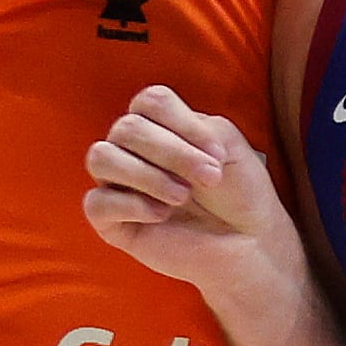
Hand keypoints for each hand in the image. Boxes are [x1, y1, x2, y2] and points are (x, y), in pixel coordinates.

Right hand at [83, 86, 300, 300]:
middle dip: (173, 153)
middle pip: (127, 128)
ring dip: (146, 175)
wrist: (248, 244)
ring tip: (181, 196)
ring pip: (101, 158)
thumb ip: (197, 127)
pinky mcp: (112, 223)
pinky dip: (131, 205)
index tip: (218, 154)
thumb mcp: (228, 146)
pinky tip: (161, 215)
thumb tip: (167, 138)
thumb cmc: (238, 193)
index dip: (183, 123)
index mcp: (160, 125)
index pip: (149, 101)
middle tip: (208, 179)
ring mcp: (119, 185)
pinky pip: (96, 203)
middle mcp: (133, 150)